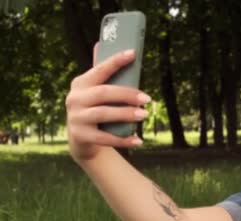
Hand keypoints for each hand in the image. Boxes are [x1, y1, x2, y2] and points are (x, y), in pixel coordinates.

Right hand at [65, 43, 150, 161]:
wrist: (82, 140)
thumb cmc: (95, 109)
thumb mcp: (96, 91)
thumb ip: (101, 72)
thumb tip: (101, 43)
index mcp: (81, 83)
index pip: (100, 69)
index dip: (116, 61)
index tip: (133, 53)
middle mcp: (74, 98)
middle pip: (103, 93)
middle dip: (127, 94)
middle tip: (147, 99)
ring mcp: (76, 118)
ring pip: (103, 113)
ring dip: (126, 114)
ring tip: (144, 115)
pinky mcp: (80, 136)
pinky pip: (104, 138)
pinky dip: (123, 139)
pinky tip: (138, 140)